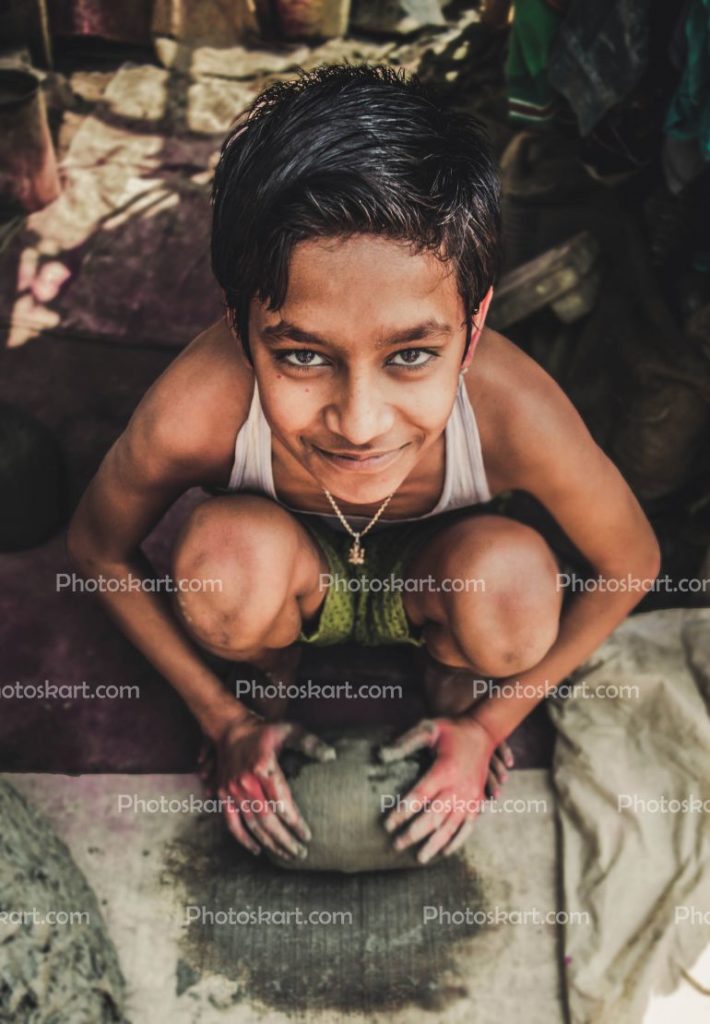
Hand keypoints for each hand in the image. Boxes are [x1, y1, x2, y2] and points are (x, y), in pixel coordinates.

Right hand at [213, 713, 335, 860]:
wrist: (230, 728)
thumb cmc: (264, 731)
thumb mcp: (289, 730)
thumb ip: (309, 743)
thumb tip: (331, 755)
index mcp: (264, 767)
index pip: (283, 803)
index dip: (295, 823)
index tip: (308, 836)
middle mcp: (247, 782)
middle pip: (268, 819)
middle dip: (285, 840)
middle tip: (301, 854)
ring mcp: (233, 790)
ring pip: (252, 824)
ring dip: (269, 843)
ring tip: (286, 855)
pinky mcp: (223, 795)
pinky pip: (231, 823)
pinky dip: (243, 839)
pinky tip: (257, 851)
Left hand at [378, 717, 513, 863]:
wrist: (483, 731)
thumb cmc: (451, 730)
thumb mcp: (428, 728)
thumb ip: (406, 743)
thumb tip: (381, 755)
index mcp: (445, 769)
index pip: (419, 796)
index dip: (402, 812)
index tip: (387, 824)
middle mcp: (459, 787)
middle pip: (434, 817)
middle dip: (414, 833)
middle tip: (395, 845)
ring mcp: (471, 797)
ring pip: (452, 827)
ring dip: (435, 844)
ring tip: (419, 858)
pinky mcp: (478, 801)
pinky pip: (468, 826)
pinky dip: (457, 841)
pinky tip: (445, 852)